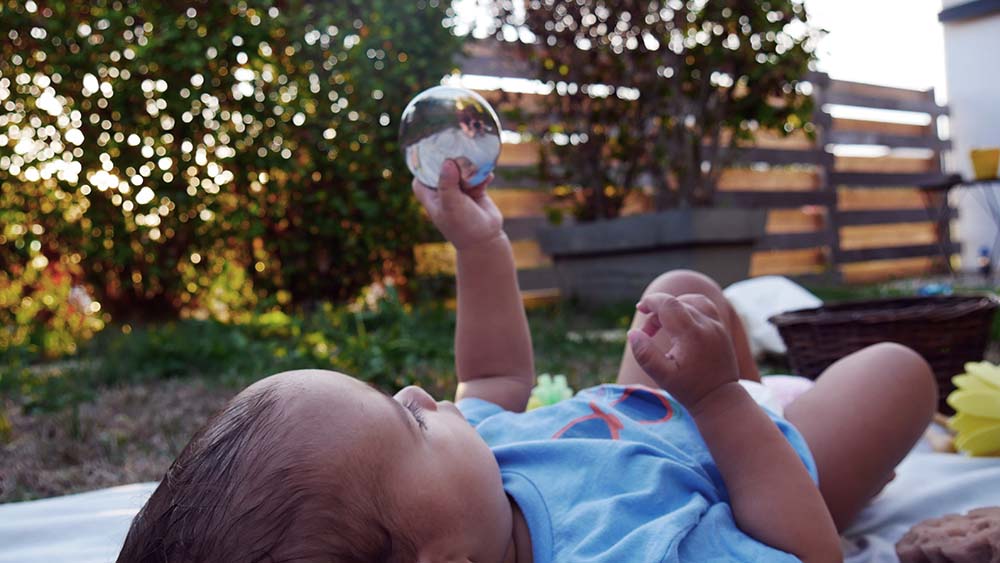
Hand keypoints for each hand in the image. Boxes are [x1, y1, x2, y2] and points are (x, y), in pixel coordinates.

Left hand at [412, 159, 501, 249]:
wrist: (485, 240)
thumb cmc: (462, 225)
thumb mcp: (451, 204)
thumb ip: (447, 183)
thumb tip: (448, 162)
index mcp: (430, 196)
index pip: (421, 175)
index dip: (426, 164)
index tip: (436, 151)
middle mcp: (443, 191)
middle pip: (444, 168)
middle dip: (453, 160)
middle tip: (461, 152)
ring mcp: (459, 191)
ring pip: (463, 170)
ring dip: (471, 168)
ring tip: (478, 168)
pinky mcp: (475, 190)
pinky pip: (478, 177)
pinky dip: (483, 176)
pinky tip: (489, 177)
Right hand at [626, 292, 739, 409]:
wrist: (721, 399)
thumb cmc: (690, 389)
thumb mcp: (663, 376)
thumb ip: (645, 354)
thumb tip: (633, 333)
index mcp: (691, 334)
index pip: (668, 303)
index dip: (651, 302)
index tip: (639, 309)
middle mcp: (707, 325)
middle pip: (677, 303)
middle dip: (658, 311)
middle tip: (648, 333)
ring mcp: (717, 326)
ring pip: (693, 301)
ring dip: (675, 306)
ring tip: (664, 323)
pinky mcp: (722, 330)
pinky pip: (705, 307)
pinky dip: (689, 308)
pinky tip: (681, 323)